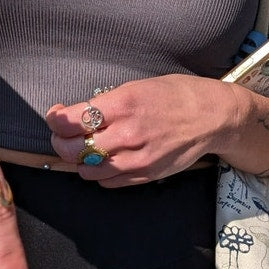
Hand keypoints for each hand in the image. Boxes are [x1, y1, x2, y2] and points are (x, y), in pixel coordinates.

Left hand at [44, 74, 233, 186]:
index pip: (70, 121)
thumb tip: (77, 115)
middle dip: (60, 141)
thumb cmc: (176, 95)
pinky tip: (106, 158)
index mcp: (123, 104)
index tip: (56, 115)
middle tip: (63, 133)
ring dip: (79, 160)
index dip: (55, 119)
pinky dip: (99, 172)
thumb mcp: (137, 86)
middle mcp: (127, 134)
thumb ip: (106, 103)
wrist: (213, 117)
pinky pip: (107, 182)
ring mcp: (137, 159)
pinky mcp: (146, 175)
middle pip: (72, 149)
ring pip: (87, 170)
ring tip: (85, 146)